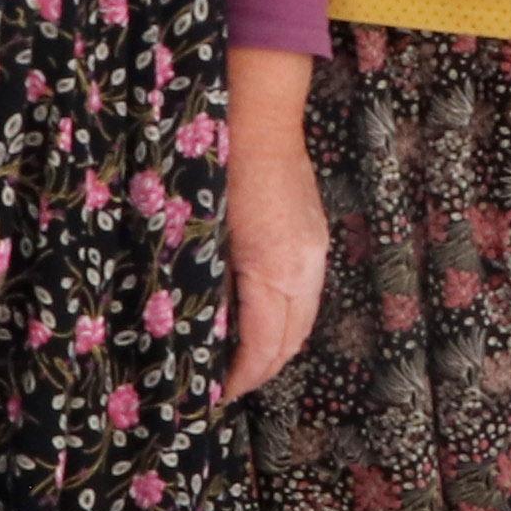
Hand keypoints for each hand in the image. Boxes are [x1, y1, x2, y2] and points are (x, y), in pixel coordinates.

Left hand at [218, 45, 328, 405]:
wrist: (258, 116)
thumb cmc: (215, 172)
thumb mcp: (198, 239)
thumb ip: (203, 289)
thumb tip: (195, 333)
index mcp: (274, 274)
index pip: (263, 350)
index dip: (239, 380)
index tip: (213, 394)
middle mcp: (305, 269)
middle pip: (291, 344)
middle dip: (260, 371)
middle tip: (225, 385)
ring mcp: (315, 251)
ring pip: (303, 320)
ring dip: (276, 346)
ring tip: (240, 357)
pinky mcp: (315, 235)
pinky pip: (307, 293)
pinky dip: (286, 316)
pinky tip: (259, 315)